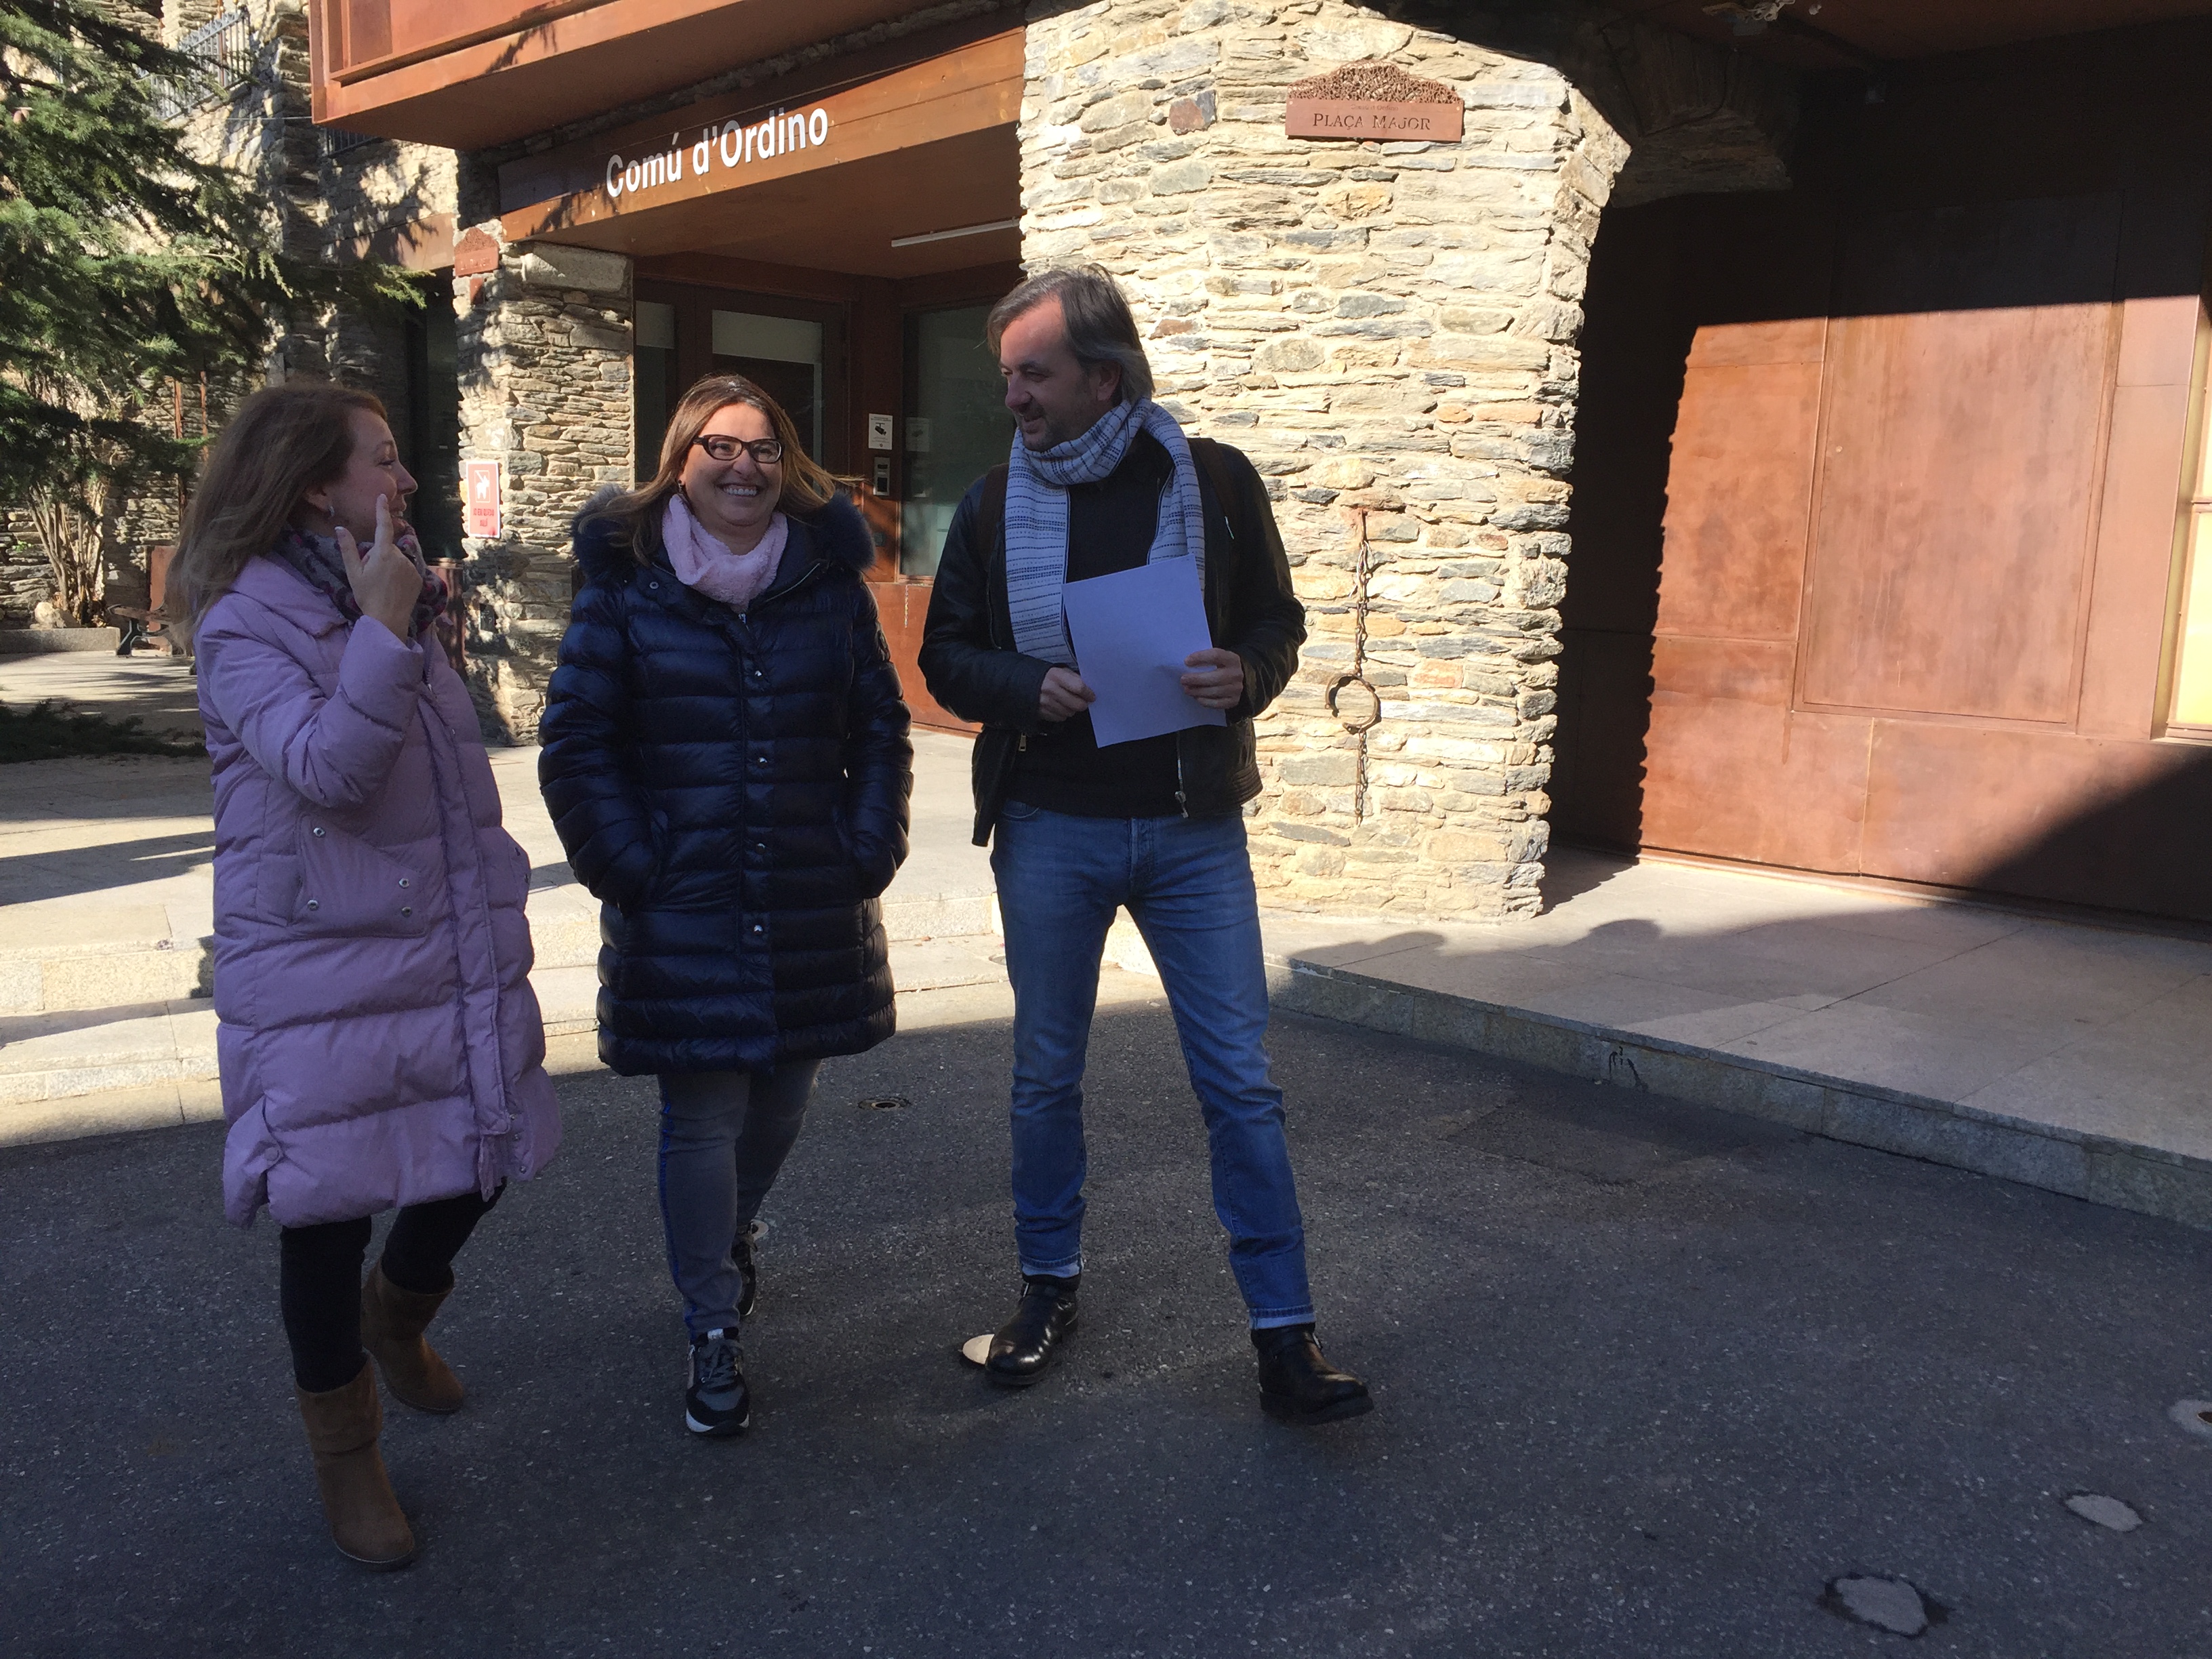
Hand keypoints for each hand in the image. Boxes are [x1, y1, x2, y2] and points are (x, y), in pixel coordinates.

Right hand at [336, 497, 418, 640]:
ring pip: (397, 559)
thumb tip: (340, 528)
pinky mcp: (419, 577)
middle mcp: (400, 557)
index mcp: (383, 554)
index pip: (383, 527)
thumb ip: (348, 549)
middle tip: (372, 575)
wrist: (388, 619)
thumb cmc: (367, 596)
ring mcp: (412, 567)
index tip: (383, 496)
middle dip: (379, 556)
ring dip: (390, 566)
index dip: (382, 510)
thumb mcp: (353, 573)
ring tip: (383, 584)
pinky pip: (407, 569)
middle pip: (387, 548)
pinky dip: (400, 574)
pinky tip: (394, 588)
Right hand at [1038, 665, 1095, 722]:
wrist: (1020, 683)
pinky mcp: (1041, 713)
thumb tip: (1087, 688)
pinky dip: (1061, 713)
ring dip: (1071, 709)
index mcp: (1056, 676)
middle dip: (1082, 704)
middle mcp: (1050, 689)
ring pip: (1070, 713)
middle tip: (1081, 701)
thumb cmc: (1043, 677)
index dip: (1088, 693)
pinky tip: (1057, 706)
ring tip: (1065, 702)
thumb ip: (1073, 678)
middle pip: (1077, 704)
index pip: (1079, 687)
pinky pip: (1060, 718)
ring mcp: (1045, 702)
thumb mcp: (1058, 670)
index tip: (1091, 696)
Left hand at [1180, 647, 1244, 709]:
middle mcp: (1236, 674)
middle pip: (1216, 677)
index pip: (1216, 656)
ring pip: (1215, 691)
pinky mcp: (1234, 700)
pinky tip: (1197, 697)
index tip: (1186, 661)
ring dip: (1198, 691)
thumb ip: (1204, 659)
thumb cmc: (1220, 667)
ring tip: (1187, 689)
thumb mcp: (1217, 659)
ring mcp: (1236, 688)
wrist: (1234, 679)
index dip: (1200, 658)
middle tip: (1183, 679)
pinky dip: (1205, 701)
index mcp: (1232, 659)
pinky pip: (1217, 703)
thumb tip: (1187, 663)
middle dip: (1197, 679)